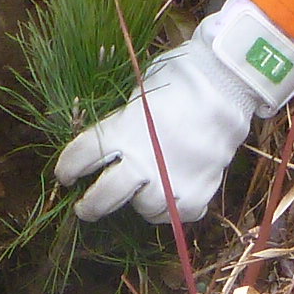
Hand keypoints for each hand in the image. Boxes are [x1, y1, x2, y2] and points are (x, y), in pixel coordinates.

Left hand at [55, 0, 293, 223]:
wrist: (229, 84)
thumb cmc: (182, 78)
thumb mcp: (140, 94)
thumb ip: (125, 123)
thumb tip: (115, 142)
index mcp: (123, 131)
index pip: (82, 157)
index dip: (68, 168)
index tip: (65, 176)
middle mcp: (144, 161)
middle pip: (105, 196)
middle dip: (90, 206)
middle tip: (84, 209)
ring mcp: (172, 182)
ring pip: (145, 209)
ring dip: (141, 201)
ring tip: (146, 189)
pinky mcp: (198, 195)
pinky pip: (177, 214)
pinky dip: (174, 206)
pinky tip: (176, 190)